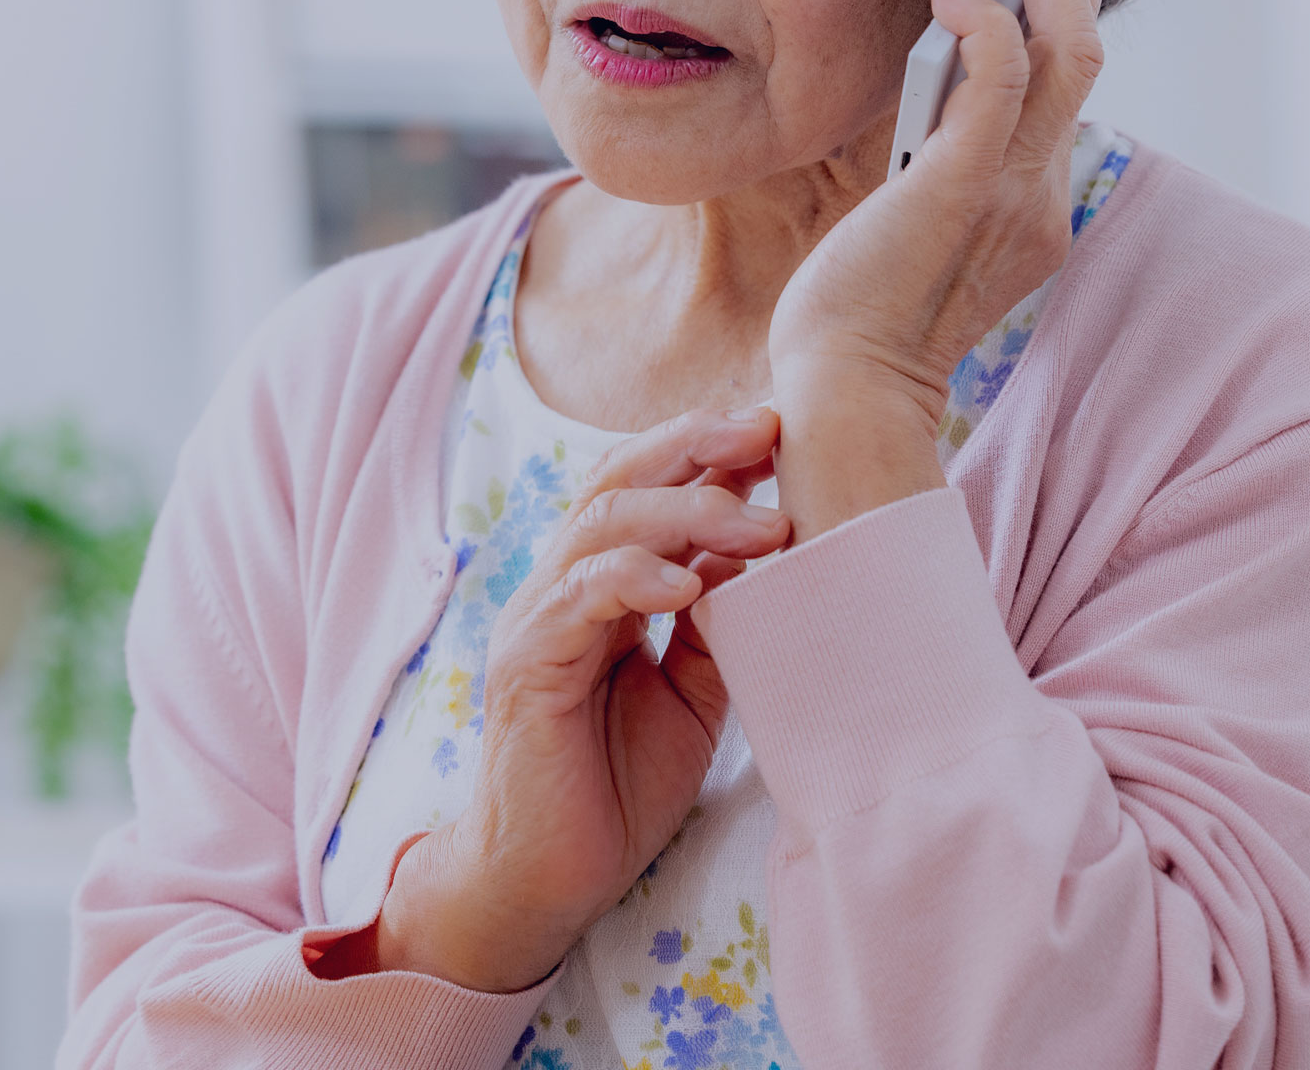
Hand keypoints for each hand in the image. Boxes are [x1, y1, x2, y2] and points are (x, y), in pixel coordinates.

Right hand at [373, 407, 789, 992]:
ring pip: (602, 524)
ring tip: (761, 524)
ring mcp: (538, 620)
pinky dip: (633, 576)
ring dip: (688, 511)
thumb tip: (769, 553)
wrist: (548, 879)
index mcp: (602, 587)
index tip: (783, 430)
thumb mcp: (691, 693)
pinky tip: (689, 583)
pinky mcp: (526, 665)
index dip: (709, 451)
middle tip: (770, 430)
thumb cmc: (617, 787)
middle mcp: (563, 587)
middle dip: (696, 445)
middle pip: (619, 480)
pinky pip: (578, 597)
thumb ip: (716, 623)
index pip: (648, 488)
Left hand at [766, 0, 1110, 530]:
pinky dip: (986, 20)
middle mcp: (1040, 192)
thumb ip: (942, 162)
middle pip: (1086, 56)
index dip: (1070, 11)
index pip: (1067, 89)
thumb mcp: (916, 222)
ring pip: (1067, 53)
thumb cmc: (860, 312)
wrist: (848, 391)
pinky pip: (1001, 80)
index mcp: (1033, 203)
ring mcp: (1012, 190)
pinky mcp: (964, 185)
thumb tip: (941, 90)